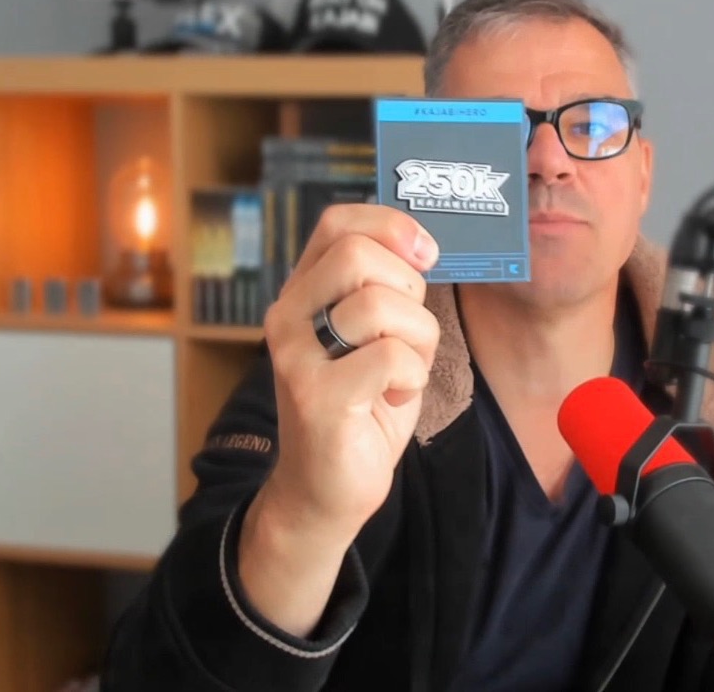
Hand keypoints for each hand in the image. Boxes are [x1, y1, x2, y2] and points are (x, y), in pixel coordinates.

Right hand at [252, 202, 440, 546]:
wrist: (325, 491)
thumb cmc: (360, 408)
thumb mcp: (374, 335)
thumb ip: (384, 289)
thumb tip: (420, 243)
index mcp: (304, 292)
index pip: (339, 223)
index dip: (391, 227)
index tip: (425, 255)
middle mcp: (288, 315)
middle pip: (359, 255)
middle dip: (409, 290)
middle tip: (409, 334)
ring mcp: (296, 355)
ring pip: (378, 304)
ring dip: (416, 340)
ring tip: (402, 373)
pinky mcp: (314, 397)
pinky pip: (390, 357)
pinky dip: (412, 378)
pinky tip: (393, 397)